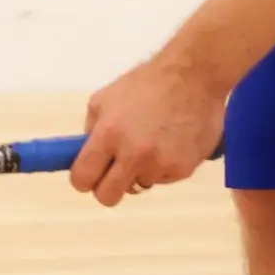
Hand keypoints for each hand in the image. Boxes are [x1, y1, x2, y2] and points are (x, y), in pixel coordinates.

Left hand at [69, 51, 225, 206]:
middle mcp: (134, 154)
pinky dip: (162, 167)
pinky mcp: (183, 170)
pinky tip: (169, 142)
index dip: (82, 180)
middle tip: (112, 174)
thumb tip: (85, 156)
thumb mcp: (105, 99)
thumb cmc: (145, 84)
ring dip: (139, 171)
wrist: (193, 77)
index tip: (87, 176)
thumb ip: (92, 130)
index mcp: (109, 134)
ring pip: (138, 185)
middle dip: (106, 188)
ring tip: (150, 142)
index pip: (83, 177)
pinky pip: (163, 179)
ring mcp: (160, 165)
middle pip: (108, 196)